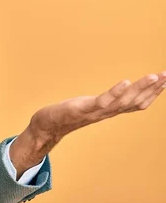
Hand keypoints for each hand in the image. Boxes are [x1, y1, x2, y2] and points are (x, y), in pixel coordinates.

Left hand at [29, 71, 165, 144]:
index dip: (153, 92)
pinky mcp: (82, 109)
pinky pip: (103, 102)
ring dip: (140, 89)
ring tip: (154, 76)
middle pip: (135, 101)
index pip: (138, 102)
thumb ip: (107, 100)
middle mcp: (107, 113)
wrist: (47, 126)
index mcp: (111, 110)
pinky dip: (115, 92)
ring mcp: (96, 112)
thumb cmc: (69, 113)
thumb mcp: (92, 105)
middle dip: (153, 88)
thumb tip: (120, 91)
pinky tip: (125, 82)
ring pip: (123, 101)